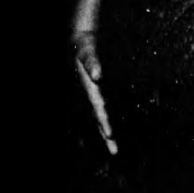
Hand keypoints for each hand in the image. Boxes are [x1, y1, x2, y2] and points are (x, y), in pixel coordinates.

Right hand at [73, 30, 117, 154]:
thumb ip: (92, 62)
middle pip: (98, 117)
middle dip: (106, 133)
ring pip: (98, 115)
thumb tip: (97, 76)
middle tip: (114, 151)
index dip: (104, 122)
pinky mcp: (94, 91)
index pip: (98, 108)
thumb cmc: (83, 46)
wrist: (79, 41)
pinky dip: (103, 120)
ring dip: (105, 130)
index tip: (111, 135)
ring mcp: (91, 93)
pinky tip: (109, 128)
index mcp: (89, 88)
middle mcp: (90, 93)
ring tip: (112, 145)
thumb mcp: (87, 51)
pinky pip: (99, 108)